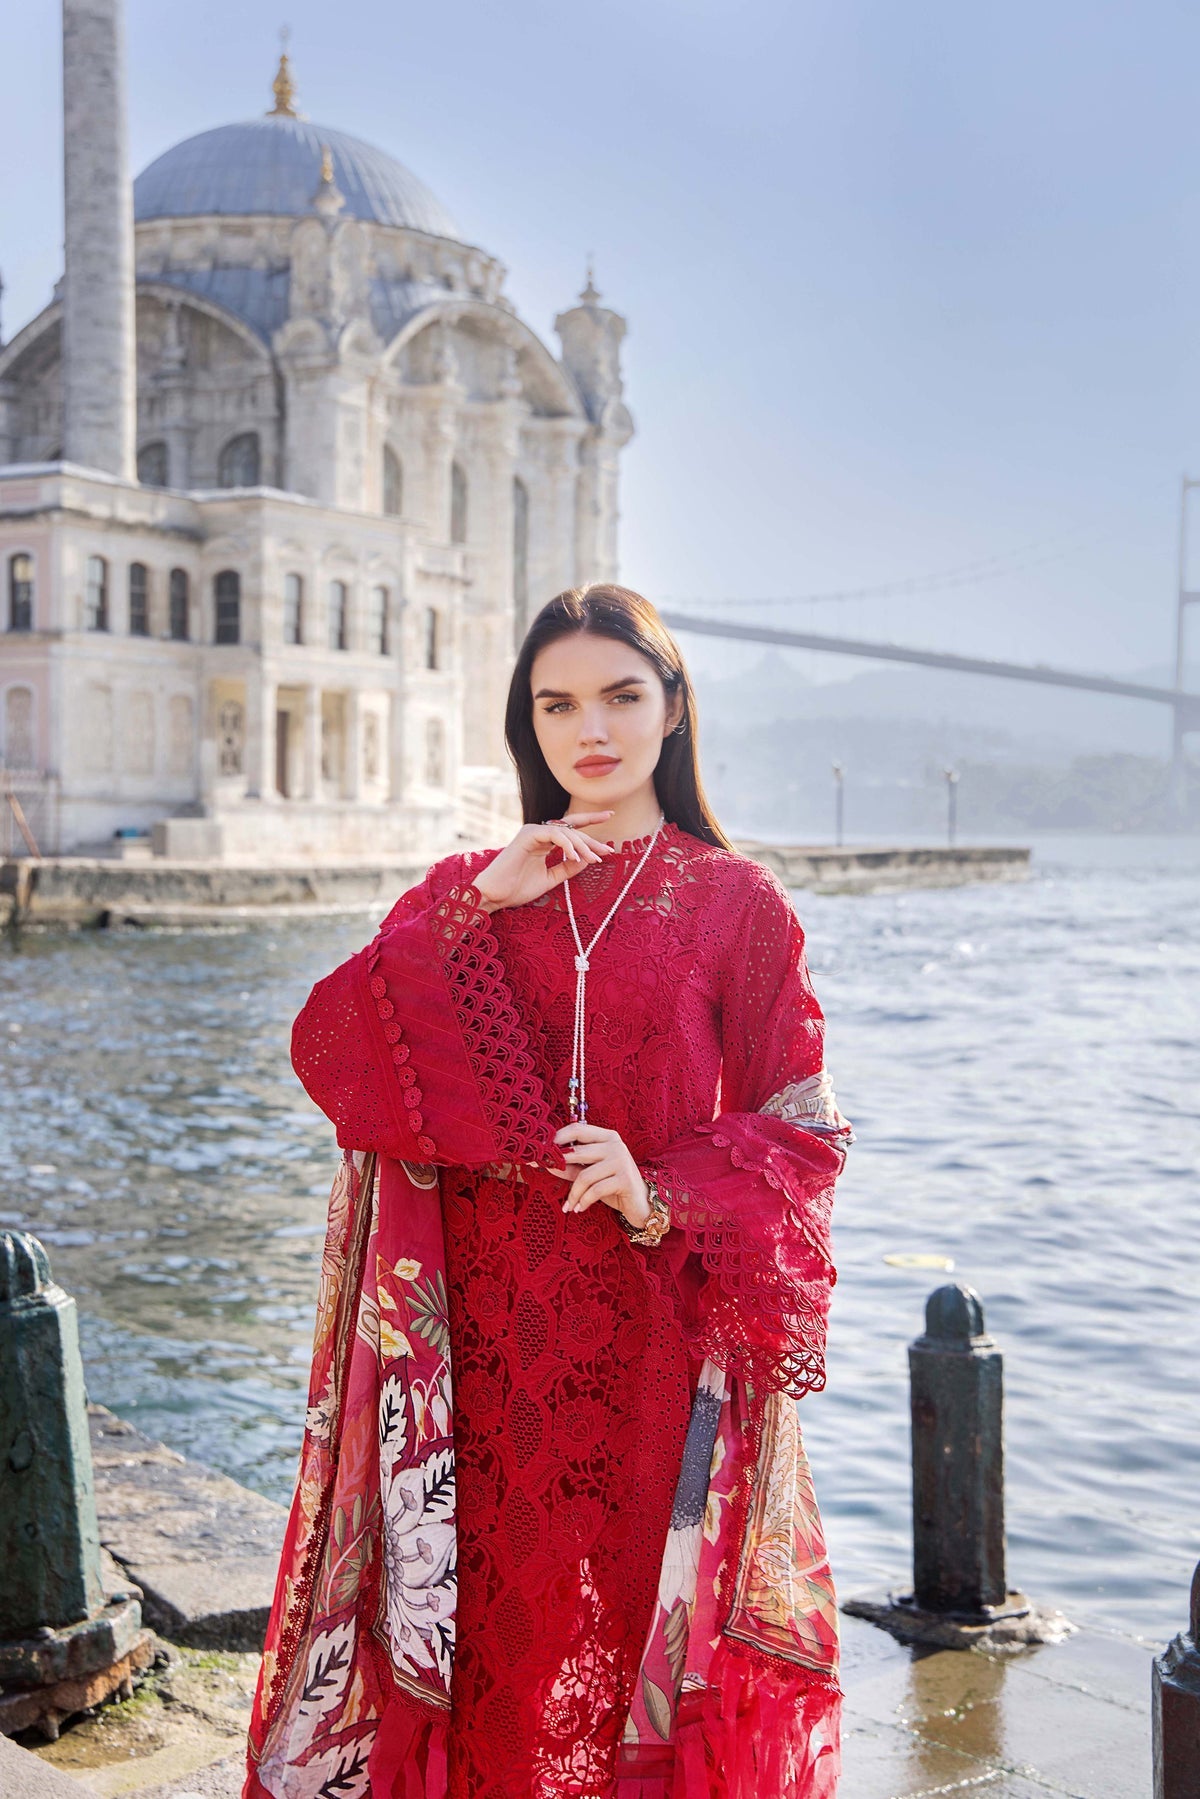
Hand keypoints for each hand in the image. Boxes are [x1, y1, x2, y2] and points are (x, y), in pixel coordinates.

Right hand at [473, 813, 616, 912]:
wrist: (494, 896)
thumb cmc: (517, 889)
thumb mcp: (550, 879)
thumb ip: (567, 868)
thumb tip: (587, 860)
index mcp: (544, 842)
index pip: (570, 828)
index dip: (590, 820)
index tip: (609, 815)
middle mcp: (539, 833)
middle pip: (572, 829)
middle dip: (592, 840)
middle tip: (607, 851)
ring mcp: (532, 832)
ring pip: (566, 831)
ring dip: (582, 845)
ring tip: (593, 859)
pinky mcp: (527, 835)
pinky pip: (554, 834)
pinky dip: (568, 845)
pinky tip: (575, 858)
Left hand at [546, 1122, 650, 1226]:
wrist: (640, 1203)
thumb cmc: (612, 1185)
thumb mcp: (590, 1175)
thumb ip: (570, 1168)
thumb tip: (547, 1164)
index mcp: (607, 1137)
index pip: (578, 1129)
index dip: (557, 1137)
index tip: (541, 1149)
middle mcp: (615, 1145)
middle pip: (577, 1151)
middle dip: (558, 1164)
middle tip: (543, 1171)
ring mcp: (621, 1160)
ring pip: (584, 1176)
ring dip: (573, 1194)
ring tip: (569, 1205)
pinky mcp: (624, 1179)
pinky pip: (595, 1190)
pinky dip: (583, 1201)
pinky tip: (579, 1209)